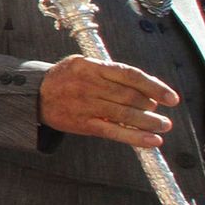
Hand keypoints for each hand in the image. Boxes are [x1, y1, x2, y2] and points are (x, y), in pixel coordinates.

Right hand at [39, 54, 178, 147]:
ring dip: (148, 122)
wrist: (34, 95)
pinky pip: (113, 131)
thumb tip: (143, 88)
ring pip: (124, 114)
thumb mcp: (82, 63)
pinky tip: (150, 141)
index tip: (170, 97)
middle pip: (129, 96)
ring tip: (163, 127)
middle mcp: (90, 85)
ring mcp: (86, 105)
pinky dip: (134, 137)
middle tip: (163, 114)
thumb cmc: (63, 78)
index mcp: (92, 67)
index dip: (154, 86)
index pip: (130, 75)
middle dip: (151, 106)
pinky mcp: (83, 123)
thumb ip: (109, 72)